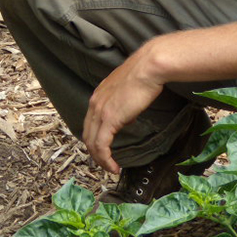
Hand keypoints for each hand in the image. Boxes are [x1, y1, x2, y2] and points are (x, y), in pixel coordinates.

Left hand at [82, 41, 166, 173]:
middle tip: (106, 163)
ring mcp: (100, 111)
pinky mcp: (109, 119)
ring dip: (100, 159)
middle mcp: (94, 104)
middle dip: (95, 153)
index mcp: (98, 96)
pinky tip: (114, 168)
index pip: (90, 123)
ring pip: (92, 143)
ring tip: (110, 168)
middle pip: (87, 135)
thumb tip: (126, 118)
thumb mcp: (128, 92)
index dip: (95, 139)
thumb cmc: (144, 76)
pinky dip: (105, 159)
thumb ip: (122, 105)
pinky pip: (102, 145)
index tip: (104, 150)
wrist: (148, 68)